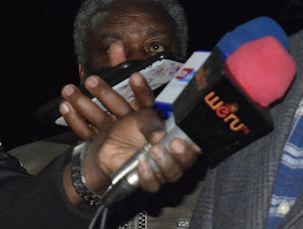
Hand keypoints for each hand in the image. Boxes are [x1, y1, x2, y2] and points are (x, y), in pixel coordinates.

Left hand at [60, 72, 155, 140]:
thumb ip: (120, 65)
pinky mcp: (97, 144)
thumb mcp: (121, 83)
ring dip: (83, 104)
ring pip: (99, 119)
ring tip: (69, 90)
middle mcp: (129, 123)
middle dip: (104, 92)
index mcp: (141, 110)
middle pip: (119, 107)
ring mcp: (112, 135)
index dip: (141, 89)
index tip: (134, 76)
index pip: (146, 99)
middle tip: (91, 80)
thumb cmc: (120, 106)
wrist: (115, 141)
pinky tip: (65, 107)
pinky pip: (85, 133)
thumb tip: (116, 46)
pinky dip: (74, 120)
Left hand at [63, 109, 199, 202]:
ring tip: (154, 151)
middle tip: (172, 144)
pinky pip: (153, 184)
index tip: (188, 140)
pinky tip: (141, 163)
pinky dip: (148, 175)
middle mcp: (171, 156)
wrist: (108, 141)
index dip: (195, 145)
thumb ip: (153, 124)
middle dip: (183, 154)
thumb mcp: (142, 118)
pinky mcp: (147, 180)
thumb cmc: (128, 128)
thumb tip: (161, 135)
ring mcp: (160, 170)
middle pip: (187, 162)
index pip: (193, 145)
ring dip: (166, 164)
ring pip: (173, 175)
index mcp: (175, 138)